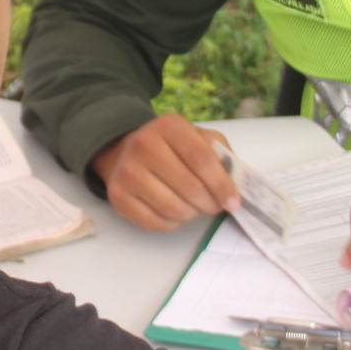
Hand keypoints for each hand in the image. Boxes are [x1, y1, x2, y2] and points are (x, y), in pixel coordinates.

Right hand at [91, 115, 238, 231]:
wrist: (127, 152)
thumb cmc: (173, 148)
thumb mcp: (199, 139)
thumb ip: (221, 156)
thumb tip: (233, 185)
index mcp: (169, 126)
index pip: (201, 159)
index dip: (221, 184)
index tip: (233, 202)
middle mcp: (143, 144)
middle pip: (189, 187)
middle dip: (209, 203)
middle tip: (214, 205)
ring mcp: (127, 171)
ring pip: (173, 208)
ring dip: (192, 214)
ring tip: (194, 207)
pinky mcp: (117, 195)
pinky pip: (155, 222)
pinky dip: (172, 223)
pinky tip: (175, 213)